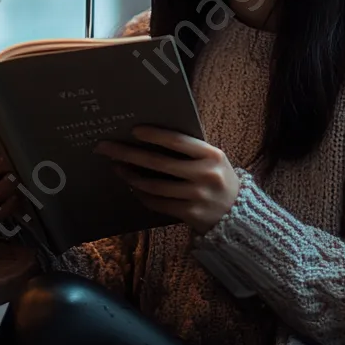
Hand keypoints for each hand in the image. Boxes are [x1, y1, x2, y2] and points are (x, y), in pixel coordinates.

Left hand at [92, 125, 243, 235]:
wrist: (238, 213)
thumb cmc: (217, 177)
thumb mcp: (212, 159)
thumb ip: (189, 149)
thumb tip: (148, 136)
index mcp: (211, 155)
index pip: (178, 141)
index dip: (154, 135)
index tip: (133, 130)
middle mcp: (205, 175)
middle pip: (159, 163)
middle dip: (128, 154)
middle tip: (106, 147)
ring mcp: (197, 196)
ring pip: (154, 186)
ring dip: (131, 176)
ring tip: (117, 168)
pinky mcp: (190, 214)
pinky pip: (158, 203)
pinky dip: (142, 194)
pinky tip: (133, 187)